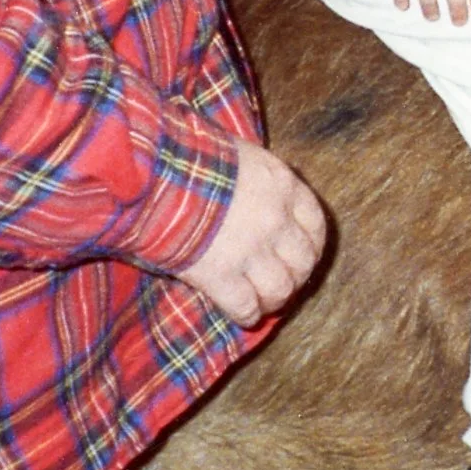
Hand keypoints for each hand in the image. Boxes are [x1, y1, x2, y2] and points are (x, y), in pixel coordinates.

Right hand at [177, 139, 326, 328]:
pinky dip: (246, 314)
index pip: (315, 222)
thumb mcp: (239, 154)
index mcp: (282, 185)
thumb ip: (259, 178)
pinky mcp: (220, 275)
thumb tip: (261, 193)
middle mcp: (275, 219)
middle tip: (283, 282)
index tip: (305, 254)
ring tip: (264, 301)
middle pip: (303, 261)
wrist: (155, 172)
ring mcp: (250, 250)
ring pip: (280, 288)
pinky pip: (245, 306)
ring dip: (274, 299)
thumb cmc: (191, 155)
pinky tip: (242, 314)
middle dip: (296, 276)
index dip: (313, 244)